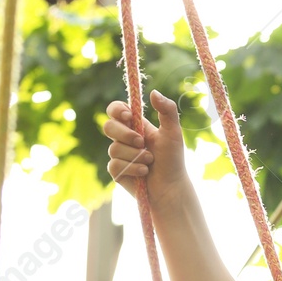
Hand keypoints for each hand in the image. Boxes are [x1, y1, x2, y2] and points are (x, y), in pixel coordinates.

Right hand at [104, 90, 189, 208]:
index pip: (117, 110)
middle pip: (108, 126)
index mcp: (135, 126)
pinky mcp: (116, 171)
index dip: (118, 110)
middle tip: (142, 142)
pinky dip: (132, 168)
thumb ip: (167, 111)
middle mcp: (124, 138)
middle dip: (125, 134)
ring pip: (114, 148)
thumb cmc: (173, 160)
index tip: (129, 117)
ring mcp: (119, 155)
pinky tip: (144, 173)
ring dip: (135, 156)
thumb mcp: (173, 132)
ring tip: (150, 162)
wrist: (170, 188)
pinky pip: (115, 164)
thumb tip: (153, 92)